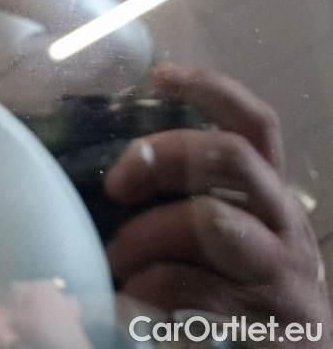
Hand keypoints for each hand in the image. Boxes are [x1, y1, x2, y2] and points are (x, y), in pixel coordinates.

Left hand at [104, 64, 331, 345]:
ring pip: (211, 222)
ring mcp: (279, 274)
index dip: (212, 90)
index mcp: (270, 198)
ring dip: (146, 234)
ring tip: (114, 257)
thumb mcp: (231, 239)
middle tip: (118, 184)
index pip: (254, 126)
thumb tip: (117, 179)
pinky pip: (191, 287)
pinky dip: (146, 288)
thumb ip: (192, 204)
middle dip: (164, 156)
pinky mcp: (264, 322)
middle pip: (232, 157)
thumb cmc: (248, 294)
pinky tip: (126, 298)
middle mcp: (283, 226)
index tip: (160, 76)